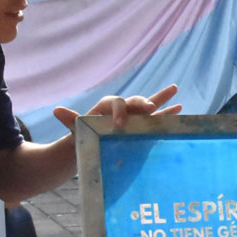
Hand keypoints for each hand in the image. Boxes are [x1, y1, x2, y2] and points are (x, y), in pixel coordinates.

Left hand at [52, 84, 180, 130]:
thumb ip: (71, 121)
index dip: (119, 110)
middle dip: (142, 102)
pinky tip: (180, 108)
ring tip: (174, 89)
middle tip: (149, 107)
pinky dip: (168, 113)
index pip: (116, 103)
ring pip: (149, 106)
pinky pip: (158, 119)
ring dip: (161, 98)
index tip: (119, 125)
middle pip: (134, 101)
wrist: (91, 147)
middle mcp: (123, 109)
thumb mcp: (76, 131)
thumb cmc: (84, 138)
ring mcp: (135, 118)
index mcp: (107, 108)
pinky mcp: (143, 129)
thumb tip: (56, 110)